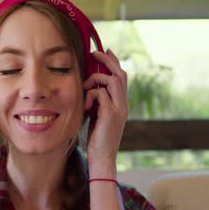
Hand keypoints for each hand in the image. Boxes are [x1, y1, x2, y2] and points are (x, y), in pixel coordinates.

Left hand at [83, 49, 127, 175]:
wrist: (102, 158)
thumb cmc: (96, 139)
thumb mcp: (97, 116)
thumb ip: (97, 102)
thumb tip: (89, 89)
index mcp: (121, 104)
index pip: (120, 78)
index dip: (114, 62)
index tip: (104, 51)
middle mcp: (123, 104)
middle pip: (120, 74)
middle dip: (107, 60)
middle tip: (95, 53)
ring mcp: (119, 109)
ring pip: (112, 81)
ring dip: (95, 79)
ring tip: (85, 88)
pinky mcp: (111, 114)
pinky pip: (101, 94)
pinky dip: (91, 95)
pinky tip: (86, 105)